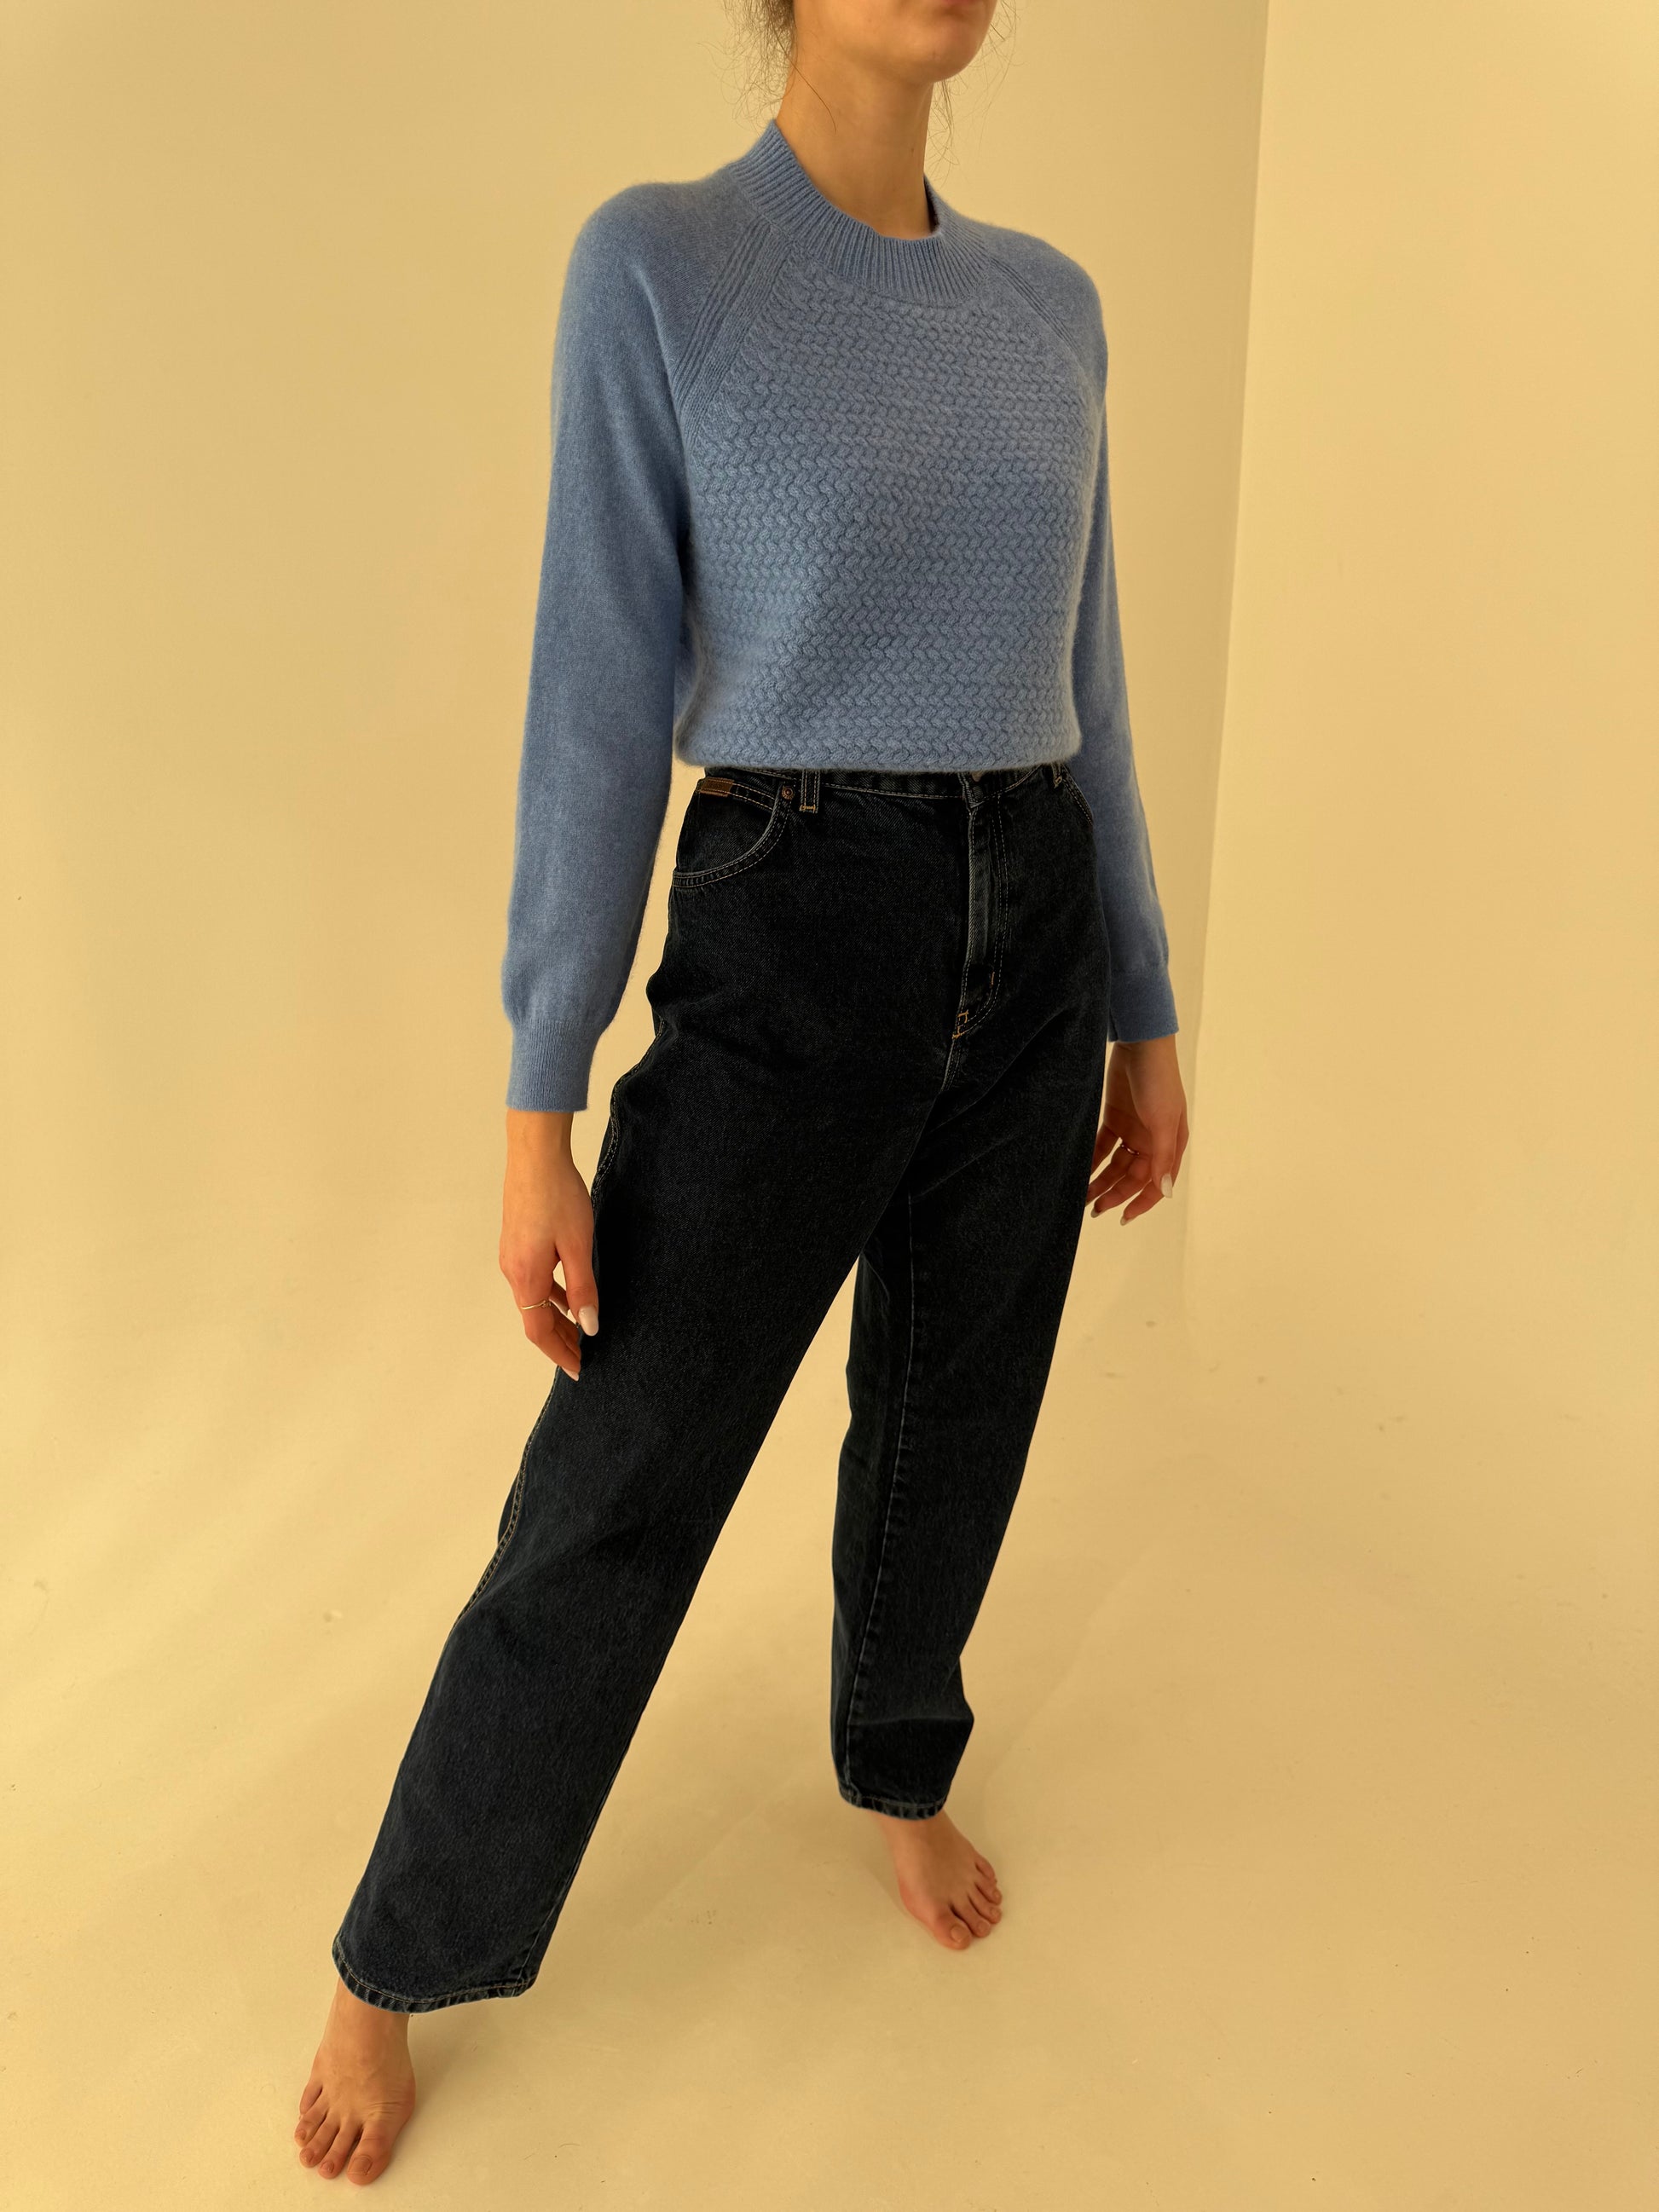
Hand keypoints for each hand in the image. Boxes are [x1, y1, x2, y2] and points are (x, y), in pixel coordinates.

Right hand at [500, 1110, 600, 1378]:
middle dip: (560, 1341)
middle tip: (585, 1356)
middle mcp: (513, 1271)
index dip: (560, 1353)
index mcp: (526, 1277)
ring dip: (557, 1318)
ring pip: (534, 1300)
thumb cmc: (557, 1197)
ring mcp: (512, 1256)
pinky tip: (569, 1295)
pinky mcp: (517, 1242)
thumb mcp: (578, 1246)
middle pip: (535, 1319)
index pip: (539, 1332)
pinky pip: (533, 1281)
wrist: (534, 1156)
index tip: (580, 1369)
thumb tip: (588, 1326)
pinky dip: (551, 1296)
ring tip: (580, 1331)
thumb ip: (583, 1288)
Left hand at [1086, 1034, 1188, 1224]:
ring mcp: (1133, 1130)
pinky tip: (1078, 1170)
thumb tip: (1165, 1191)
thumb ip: (1162, 1157)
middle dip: (1114, 1194)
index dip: (1141, 1202)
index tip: (1122, 1217)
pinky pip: (1102, 1146)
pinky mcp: (1114, 1117)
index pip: (1156, 1183)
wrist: (1140, 1043)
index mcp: (1171, 1144)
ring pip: (1115, 1165)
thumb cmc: (1158, 1081)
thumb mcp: (1163, 1121)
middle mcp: (1153, 1141)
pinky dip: (1092, 1159)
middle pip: (1132, 1177)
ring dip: (1101, 1180)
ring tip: (1081, 1196)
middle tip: (1093, 1209)